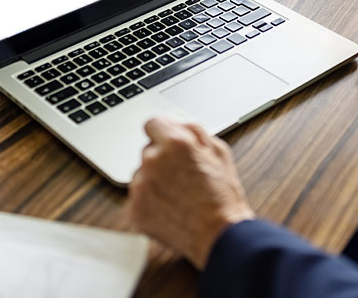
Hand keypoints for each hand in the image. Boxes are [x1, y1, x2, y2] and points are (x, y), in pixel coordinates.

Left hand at [126, 118, 254, 269]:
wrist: (219, 234)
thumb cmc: (222, 195)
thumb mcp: (219, 151)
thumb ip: (194, 131)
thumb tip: (178, 125)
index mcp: (175, 143)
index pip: (152, 123)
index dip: (162, 133)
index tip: (166, 142)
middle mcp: (153, 161)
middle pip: (147, 151)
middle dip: (161, 159)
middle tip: (181, 176)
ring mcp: (141, 187)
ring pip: (141, 175)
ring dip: (154, 181)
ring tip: (178, 196)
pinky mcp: (134, 209)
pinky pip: (137, 198)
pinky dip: (149, 203)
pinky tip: (169, 208)